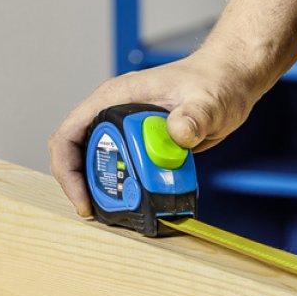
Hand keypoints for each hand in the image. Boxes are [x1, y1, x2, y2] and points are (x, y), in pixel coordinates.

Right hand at [48, 51, 256, 216]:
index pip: (70, 132)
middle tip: (101, 213)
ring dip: (104, 188)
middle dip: (83, 185)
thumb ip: (194, 116)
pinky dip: (125, 186)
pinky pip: (122, 167)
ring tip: (119, 211)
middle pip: (78, 153)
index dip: (67, 169)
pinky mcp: (140, 142)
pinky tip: (138, 201)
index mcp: (116, 97)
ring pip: (98, 163)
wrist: (229, 83)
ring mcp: (125, 127)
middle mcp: (113, 112)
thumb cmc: (214, 82)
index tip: (82, 198)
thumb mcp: (207, 101)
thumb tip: (179, 133)